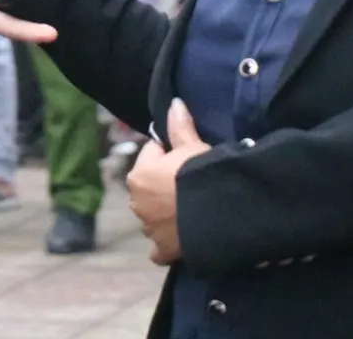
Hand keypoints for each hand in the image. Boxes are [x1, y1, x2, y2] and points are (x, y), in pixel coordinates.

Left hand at [128, 100, 210, 264]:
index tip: (187, 156)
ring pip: (153, 215)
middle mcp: (136, 202)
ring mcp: (148, 228)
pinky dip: (165, 244)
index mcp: (138, 174)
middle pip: (150, 186)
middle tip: (191, 183)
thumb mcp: (193, 146)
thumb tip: (173, 102)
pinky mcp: (163, 249)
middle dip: (164, 184)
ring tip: (190, 209)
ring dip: (165, 213)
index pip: (152, 154)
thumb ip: (179, 126)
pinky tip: (177, 240)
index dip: (170, 153)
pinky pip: (158, 247)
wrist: (216, 213)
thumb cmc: (200, 174)